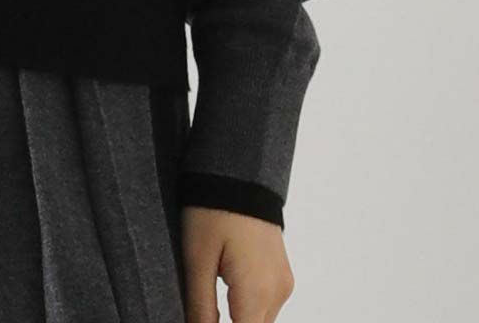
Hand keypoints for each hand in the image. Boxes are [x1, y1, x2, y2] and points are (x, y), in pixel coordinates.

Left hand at [182, 205, 294, 321]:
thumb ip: (200, 309)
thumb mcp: (196, 260)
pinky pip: (265, 303)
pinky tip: (225, 288)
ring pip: (259, 321)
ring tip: (211, 301)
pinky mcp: (281, 272)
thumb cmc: (213, 209)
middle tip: (202, 311)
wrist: (238, 170)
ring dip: (238, 319)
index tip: (202, 319)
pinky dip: (246, 307)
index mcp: (258, 293)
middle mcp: (278, 292)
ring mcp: (282, 282)